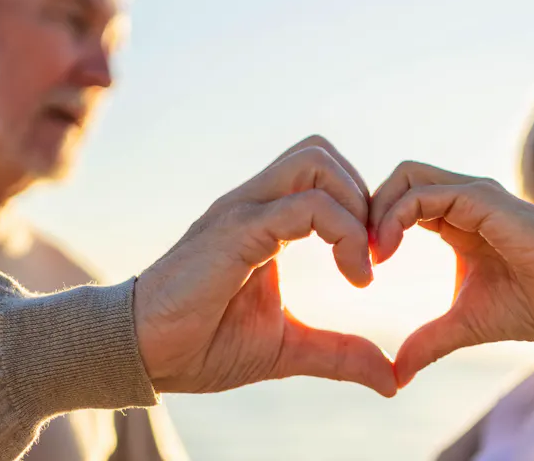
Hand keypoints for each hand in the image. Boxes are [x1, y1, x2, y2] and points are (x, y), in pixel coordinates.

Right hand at [132, 136, 396, 396]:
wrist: (142, 356)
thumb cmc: (202, 344)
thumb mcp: (287, 349)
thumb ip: (339, 354)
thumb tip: (391, 380)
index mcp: (263, 220)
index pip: (320, 173)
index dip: (359, 208)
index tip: (370, 266)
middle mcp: (252, 204)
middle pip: (319, 153)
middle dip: (362, 196)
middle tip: (371, 254)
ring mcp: (242, 213)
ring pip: (314, 162)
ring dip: (354, 206)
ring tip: (362, 262)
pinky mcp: (235, 233)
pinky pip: (301, 208)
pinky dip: (342, 233)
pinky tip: (354, 278)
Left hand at [368, 162, 533, 386]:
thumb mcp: (467, 324)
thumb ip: (430, 341)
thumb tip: (397, 374)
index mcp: (455, 218)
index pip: (399, 199)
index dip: (372, 225)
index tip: (362, 268)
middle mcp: (463, 198)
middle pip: (397, 179)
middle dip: (367, 211)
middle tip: (358, 256)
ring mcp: (474, 194)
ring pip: (406, 177)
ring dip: (377, 212)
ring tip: (373, 256)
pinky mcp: (485, 199)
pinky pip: (425, 192)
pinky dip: (396, 216)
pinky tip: (387, 252)